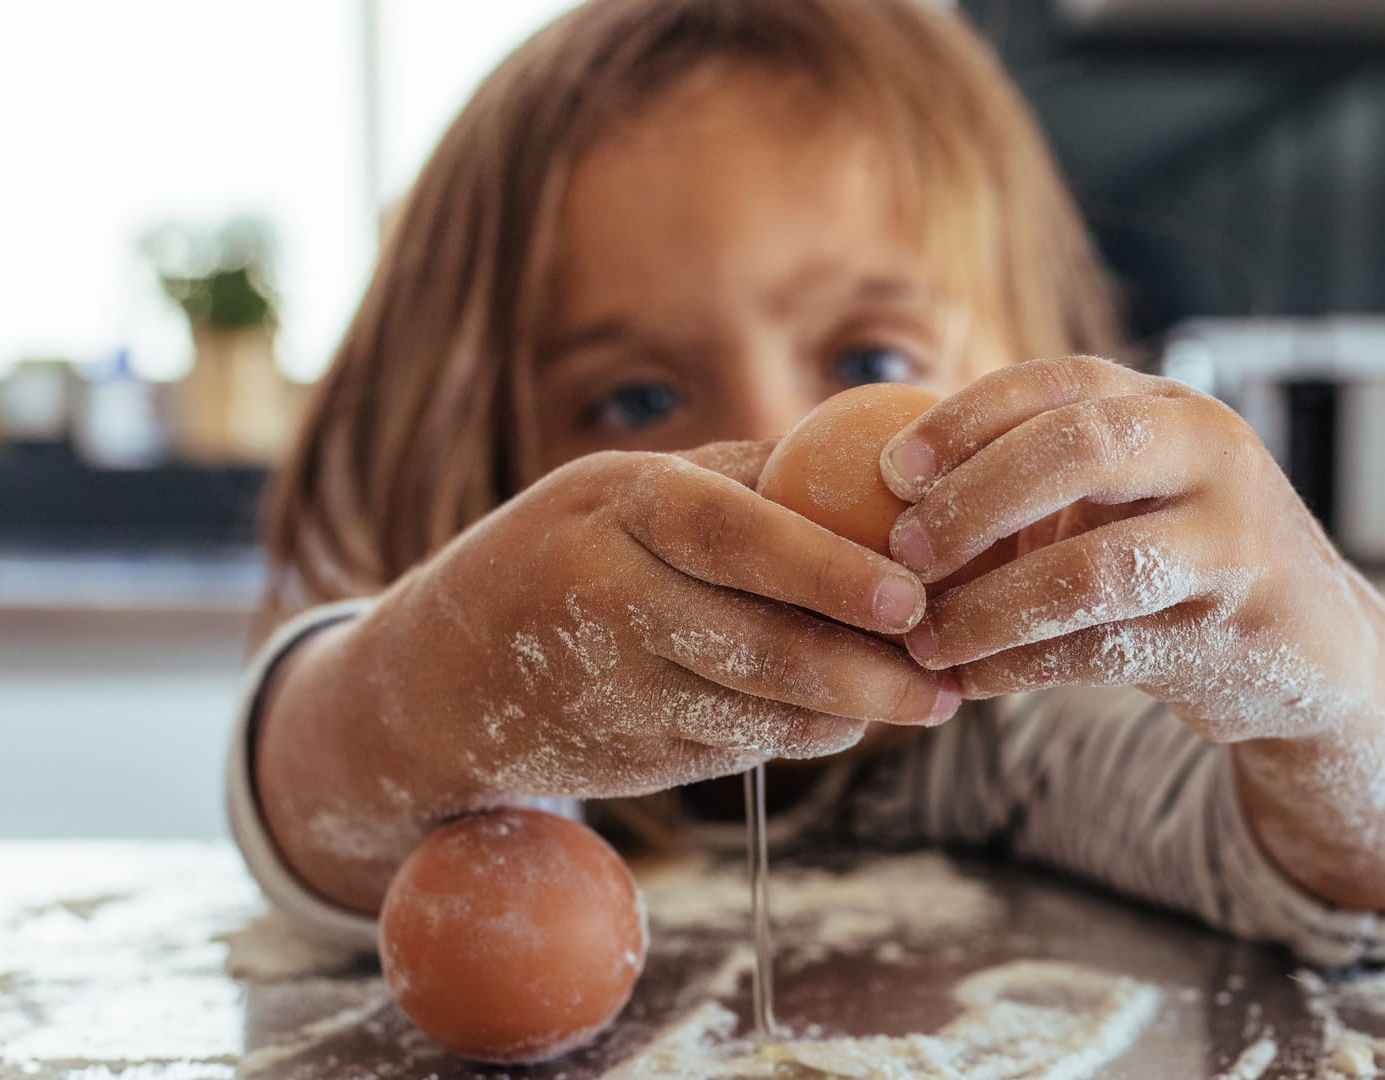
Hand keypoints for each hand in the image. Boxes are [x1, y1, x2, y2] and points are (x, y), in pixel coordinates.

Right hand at [256, 439, 957, 910]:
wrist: (435, 681)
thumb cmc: (562, 551)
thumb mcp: (620, 488)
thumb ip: (737, 477)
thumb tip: (875, 466)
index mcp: (615, 509)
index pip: (732, 535)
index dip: (826, 570)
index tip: (910, 598)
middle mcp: (609, 599)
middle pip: (759, 647)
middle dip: (868, 673)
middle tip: (948, 680)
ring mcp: (616, 692)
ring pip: (761, 714)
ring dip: (851, 712)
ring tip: (928, 697)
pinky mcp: (629, 762)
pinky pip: (741, 752)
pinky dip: (805, 735)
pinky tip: (849, 716)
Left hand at [878, 355, 1384, 737]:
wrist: (1316, 649)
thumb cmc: (1181, 560)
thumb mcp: (1128, 496)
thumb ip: (1041, 477)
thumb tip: (881, 485)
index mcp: (1168, 406)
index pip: (1058, 384)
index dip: (966, 419)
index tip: (890, 471)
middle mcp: (1211, 453)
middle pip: (1077, 449)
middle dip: (974, 501)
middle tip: (902, 555)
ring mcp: (1233, 540)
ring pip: (1092, 568)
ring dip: (990, 608)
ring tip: (923, 639)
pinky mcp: (1237, 629)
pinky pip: (1105, 649)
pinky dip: (1023, 668)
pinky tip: (969, 682)